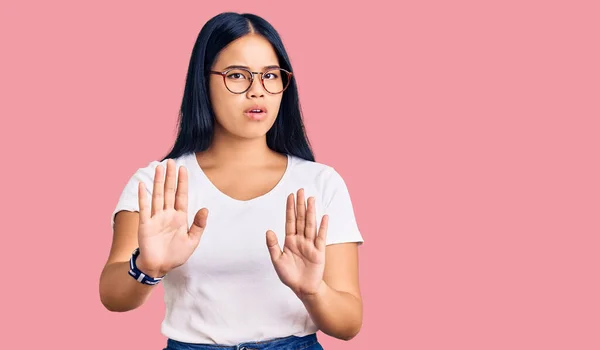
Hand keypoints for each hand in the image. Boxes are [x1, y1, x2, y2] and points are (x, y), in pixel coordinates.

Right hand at [136, 159, 208, 276]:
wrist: (159, 267)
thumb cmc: (176, 255)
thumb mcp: (192, 241)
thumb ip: (198, 225)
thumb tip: (205, 209)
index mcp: (180, 217)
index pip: (181, 195)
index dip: (182, 182)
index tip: (183, 169)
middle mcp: (167, 214)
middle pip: (169, 191)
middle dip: (170, 177)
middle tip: (171, 161)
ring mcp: (156, 218)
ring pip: (158, 196)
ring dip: (158, 182)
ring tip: (159, 167)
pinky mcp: (145, 224)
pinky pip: (144, 208)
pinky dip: (143, 196)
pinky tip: (143, 184)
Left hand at [266, 189, 328, 298]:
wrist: (303, 289)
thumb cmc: (289, 275)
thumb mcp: (277, 261)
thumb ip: (273, 246)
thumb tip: (268, 230)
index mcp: (290, 241)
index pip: (290, 221)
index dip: (290, 209)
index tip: (290, 196)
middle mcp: (300, 240)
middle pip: (301, 219)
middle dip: (300, 205)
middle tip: (300, 190)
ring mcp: (310, 245)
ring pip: (310, 225)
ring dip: (311, 212)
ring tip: (311, 199)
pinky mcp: (319, 252)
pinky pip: (321, 237)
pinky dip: (323, 227)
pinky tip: (324, 216)